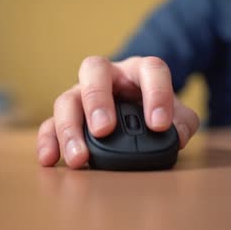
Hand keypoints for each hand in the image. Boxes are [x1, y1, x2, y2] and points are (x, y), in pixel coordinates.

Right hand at [36, 56, 199, 168]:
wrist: (134, 108)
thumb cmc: (152, 108)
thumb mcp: (175, 113)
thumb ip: (182, 121)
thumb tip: (176, 136)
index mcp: (139, 70)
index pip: (150, 70)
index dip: (156, 94)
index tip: (159, 124)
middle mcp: (108, 76)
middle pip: (94, 71)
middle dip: (97, 99)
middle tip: (103, 129)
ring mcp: (82, 94)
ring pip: (67, 99)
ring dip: (69, 128)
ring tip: (79, 158)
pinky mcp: (68, 116)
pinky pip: (49, 123)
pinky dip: (48, 140)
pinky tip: (50, 159)